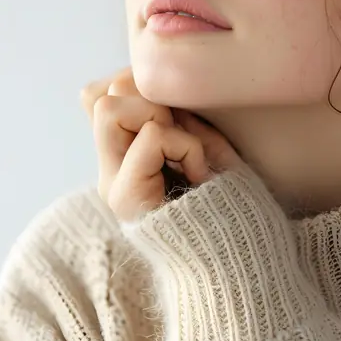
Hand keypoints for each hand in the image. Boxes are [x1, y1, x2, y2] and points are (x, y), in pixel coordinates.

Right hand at [80, 67, 244, 222]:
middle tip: (182, 133)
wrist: (242, 261)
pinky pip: (153, 135)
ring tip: (186, 151)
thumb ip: (171, 116)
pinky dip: (185, 144)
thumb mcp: (202, 144)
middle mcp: (109, 171)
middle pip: (98, 96)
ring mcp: (112, 185)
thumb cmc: (231, 200)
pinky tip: (199, 175)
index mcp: (124, 157)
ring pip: (108, 107)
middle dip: (148, 96)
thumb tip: (140, 79)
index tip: (180, 116)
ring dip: (159, 115)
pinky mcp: (125, 198)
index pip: (99, 94)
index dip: (141, 86)